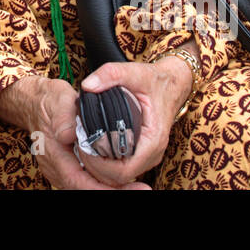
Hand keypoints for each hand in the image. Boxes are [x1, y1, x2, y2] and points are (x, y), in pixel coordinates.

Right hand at [0, 76, 149, 189]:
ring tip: (137, 185)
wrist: (34, 102)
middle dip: (115, 191)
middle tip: (142, 188)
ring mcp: (61, 171)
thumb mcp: (57, 100)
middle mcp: (57, 170)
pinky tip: (122, 178)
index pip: (81, 184)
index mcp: (54, 157)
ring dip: (111, 187)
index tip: (134, 188)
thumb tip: (69, 134)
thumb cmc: (49, 100)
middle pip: (88, 190)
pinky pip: (87, 181)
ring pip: (88, 187)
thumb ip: (63, 117)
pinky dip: (104, 181)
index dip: (106, 190)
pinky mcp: (68, 168)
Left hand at [76, 41, 196, 186]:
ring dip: (99, 167)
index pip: (124, 170)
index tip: (83, 146)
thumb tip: (88, 85)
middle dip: (96, 167)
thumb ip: (111, 74)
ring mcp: (148, 155)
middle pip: (120, 177)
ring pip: (120, 176)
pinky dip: (105, 163)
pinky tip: (92, 147)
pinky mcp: (142, 153)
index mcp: (153, 139)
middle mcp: (152, 153)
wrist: (171, 84)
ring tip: (82, 146)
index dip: (100, 166)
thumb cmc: (154, 80)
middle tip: (78, 146)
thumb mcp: (134, 72)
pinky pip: (122, 168)